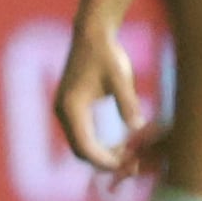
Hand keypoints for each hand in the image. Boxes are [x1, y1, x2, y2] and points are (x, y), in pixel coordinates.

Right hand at [49, 18, 162, 182]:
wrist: (92, 34)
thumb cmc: (107, 53)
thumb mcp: (120, 76)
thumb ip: (127, 102)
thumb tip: (138, 127)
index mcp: (71, 107)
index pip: (85, 147)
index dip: (105, 161)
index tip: (128, 166)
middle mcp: (63, 112)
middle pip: (80, 151)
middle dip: (105, 161)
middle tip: (133, 164)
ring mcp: (65, 111)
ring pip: (81, 145)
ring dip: (103, 154)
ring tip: (130, 154)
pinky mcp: (72, 109)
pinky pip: (83, 136)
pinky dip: (100, 144)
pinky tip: (122, 143)